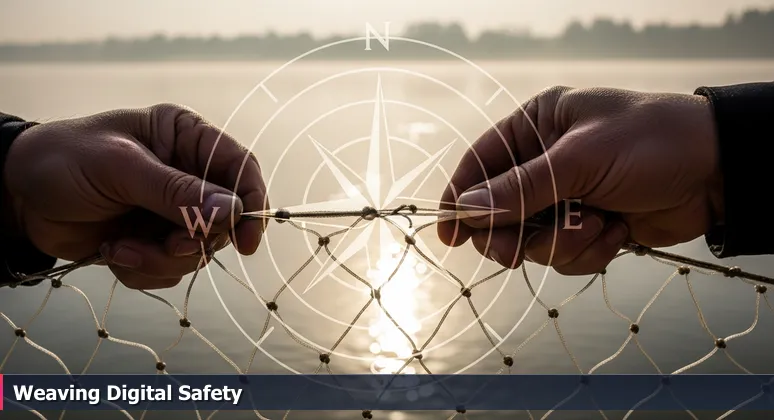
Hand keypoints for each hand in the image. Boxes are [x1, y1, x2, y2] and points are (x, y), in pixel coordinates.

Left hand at [3, 104, 267, 288]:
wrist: (15, 197)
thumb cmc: (63, 161)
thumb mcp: (120, 168)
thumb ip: (176, 191)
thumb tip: (232, 212)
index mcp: (184, 139)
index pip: (239, 167)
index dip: (251, 202)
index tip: (248, 240)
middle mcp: (184, 174)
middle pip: (223, 218)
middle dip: (193, 240)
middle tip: (165, 245)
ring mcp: (169, 210)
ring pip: (197, 250)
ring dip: (161, 259)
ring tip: (121, 248)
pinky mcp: (152, 240)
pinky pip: (170, 269)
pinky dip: (143, 269)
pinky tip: (113, 251)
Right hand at [438, 86, 722, 274]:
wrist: (720, 172)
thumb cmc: (651, 143)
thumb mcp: (580, 160)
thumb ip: (520, 188)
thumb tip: (465, 210)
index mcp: (537, 125)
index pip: (481, 163)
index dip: (460, 199)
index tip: (449, 235)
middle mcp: (546, 160)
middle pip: (500, 211)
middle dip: (514, 234)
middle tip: (518, 254)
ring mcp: (567, 194)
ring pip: (532, 239)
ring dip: (563, 243)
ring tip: (598, 226)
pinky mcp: (588, 224)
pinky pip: (564, 253)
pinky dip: (587, 252)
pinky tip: (616, 233)